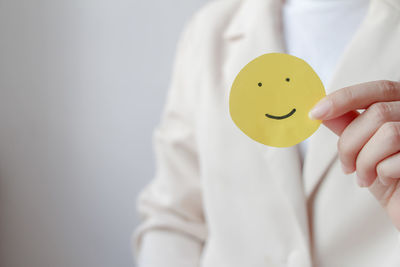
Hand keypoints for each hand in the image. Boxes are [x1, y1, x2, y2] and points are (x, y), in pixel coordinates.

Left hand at [309, 80, 399, 230]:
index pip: (377, 90)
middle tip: (347, 166)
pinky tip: (385, 181)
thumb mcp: (365, 148)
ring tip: (365, 177)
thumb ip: (349, 125)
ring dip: (365, 161)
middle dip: (350, 143)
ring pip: (387, 134)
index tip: (314, 113)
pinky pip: (396, 160)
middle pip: (378, 114)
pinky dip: (382, 174)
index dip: (344, 98)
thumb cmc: (390, 178)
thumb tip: (321, 110)